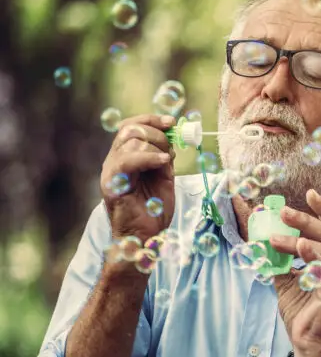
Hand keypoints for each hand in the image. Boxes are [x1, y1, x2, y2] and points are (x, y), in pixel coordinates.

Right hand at [100, 114, 177, 241]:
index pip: (131, 126)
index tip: (171, 122)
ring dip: (155, 146)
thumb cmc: (153, 209)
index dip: (151, 119)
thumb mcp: (164, 178)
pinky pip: (127, 160)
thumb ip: (164, 159)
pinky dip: (149, 157)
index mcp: (125, 157)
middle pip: (130, 129)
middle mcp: (114, 161)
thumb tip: (173, 139)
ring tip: (167, 161)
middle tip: (171, 149)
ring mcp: (111, 171)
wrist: (144, 236)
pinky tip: (164, 162)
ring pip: (130, 141)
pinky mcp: (112, 184)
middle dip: (157, 133)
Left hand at [269, 189, 320, 356]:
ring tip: (274, 238)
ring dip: (298, 240)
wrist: (307, 342)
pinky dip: (312, 257)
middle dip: (306, 220)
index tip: (309, 192)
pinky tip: (298, 248)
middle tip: (283, 212)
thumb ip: (279, 259)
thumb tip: (260, 237)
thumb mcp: (285, 280)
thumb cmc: (301, 311)